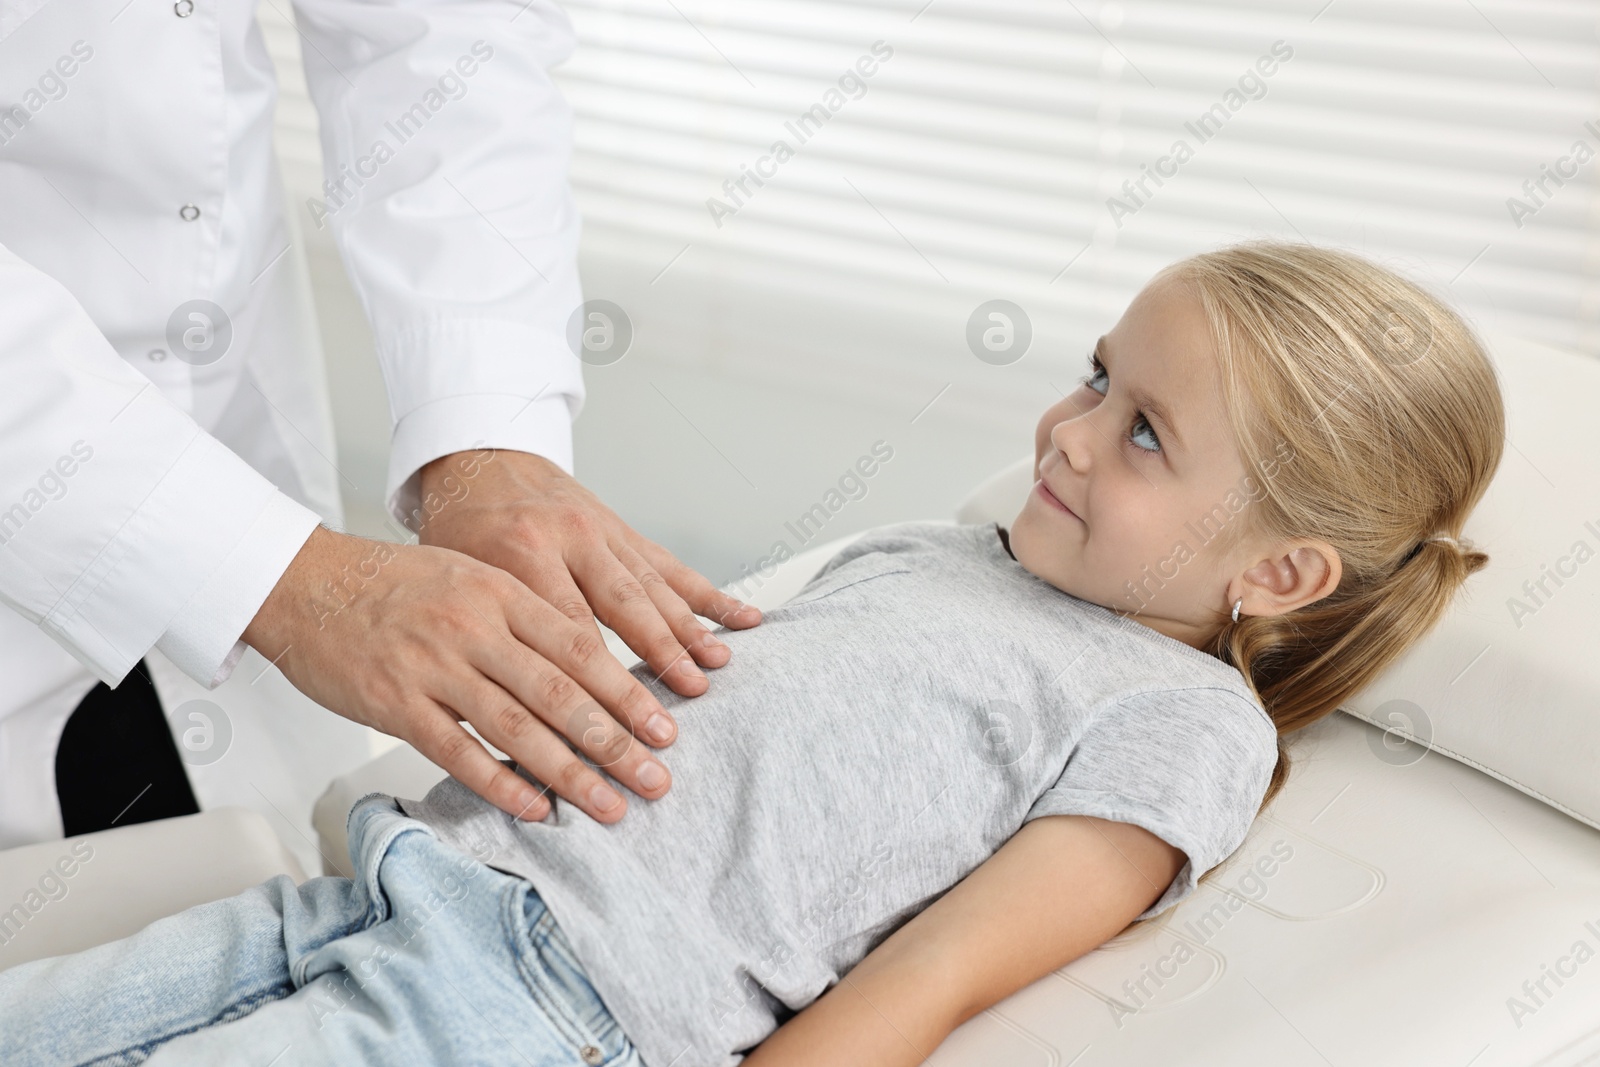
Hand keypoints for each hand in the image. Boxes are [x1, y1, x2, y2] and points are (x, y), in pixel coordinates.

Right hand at [242, 525, 684, 823]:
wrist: (306, 582)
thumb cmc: (394, 584)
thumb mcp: (470, 577)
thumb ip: (524, 618)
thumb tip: (588, 667)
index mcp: (500, 591)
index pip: (580, 647)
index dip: (626, 691)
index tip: (665, 726)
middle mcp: (473, 627)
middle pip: (560, 692)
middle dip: (616, 741)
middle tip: (656, 778)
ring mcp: (434, 666)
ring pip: (517, 727)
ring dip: (570, 771)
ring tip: (610, 804)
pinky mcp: (396, 704)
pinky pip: (458, 752)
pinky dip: (500, 784)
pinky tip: (535, 808)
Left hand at [413, 449, 760, 695]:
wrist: (479, 456)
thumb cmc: (459, 528)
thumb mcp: (454, 581)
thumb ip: (488, 638)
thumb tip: (514, 724)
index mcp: (519, 556)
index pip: (564, 636)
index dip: (589, 692)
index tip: (606, 737)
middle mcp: (569, 539)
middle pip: (619, 614)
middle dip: (650, 669)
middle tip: (669, 719)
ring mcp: (602, 531)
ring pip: (652, 590)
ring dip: (686, 634)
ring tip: (714, 670)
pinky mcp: (624, 530)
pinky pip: (670, 567)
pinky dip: (708, 595)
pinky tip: (742, 618)